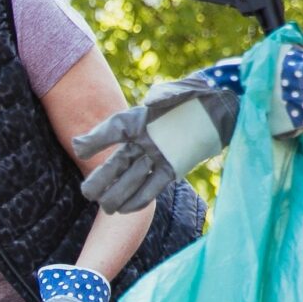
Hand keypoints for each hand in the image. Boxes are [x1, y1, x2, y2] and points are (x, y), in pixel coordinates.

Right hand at [72, 71, 237, 213]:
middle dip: (102, 179)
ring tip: (107, 208)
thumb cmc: (197, 94)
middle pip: (118, 162)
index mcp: (140, 119)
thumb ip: (163, 96)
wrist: (222, 108)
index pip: (114, 129)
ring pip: (133, 177)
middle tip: (88, 193)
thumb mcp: (179, 91)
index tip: (80, 150)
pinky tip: (127, 209)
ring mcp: (157, 155)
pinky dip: (141, 198)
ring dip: (119, 194)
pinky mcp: (173, 168)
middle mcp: (144, 139)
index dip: (96, 140)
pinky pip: (154, 185)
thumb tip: (151, 103)